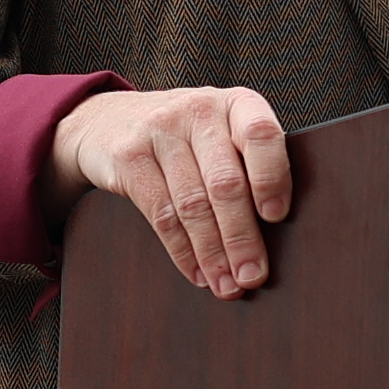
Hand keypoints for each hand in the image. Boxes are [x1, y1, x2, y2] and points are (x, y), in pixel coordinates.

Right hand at [46, 85, 292, 296]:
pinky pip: (161, 214)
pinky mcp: (129, 157)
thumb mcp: (222, 132)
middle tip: (253, 275)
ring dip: (213, 253)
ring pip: (193, 204)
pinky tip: (198, 274)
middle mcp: (200, 110)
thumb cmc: (187, 137)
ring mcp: (160, 130)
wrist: (108, 120)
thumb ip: (249, 164)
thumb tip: (280, 235)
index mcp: (236, 104)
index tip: (277, 217)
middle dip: (242, 237)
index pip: (261, 135)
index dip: (272, 177)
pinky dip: (183, 251)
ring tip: (227, 285)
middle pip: (225, 181)